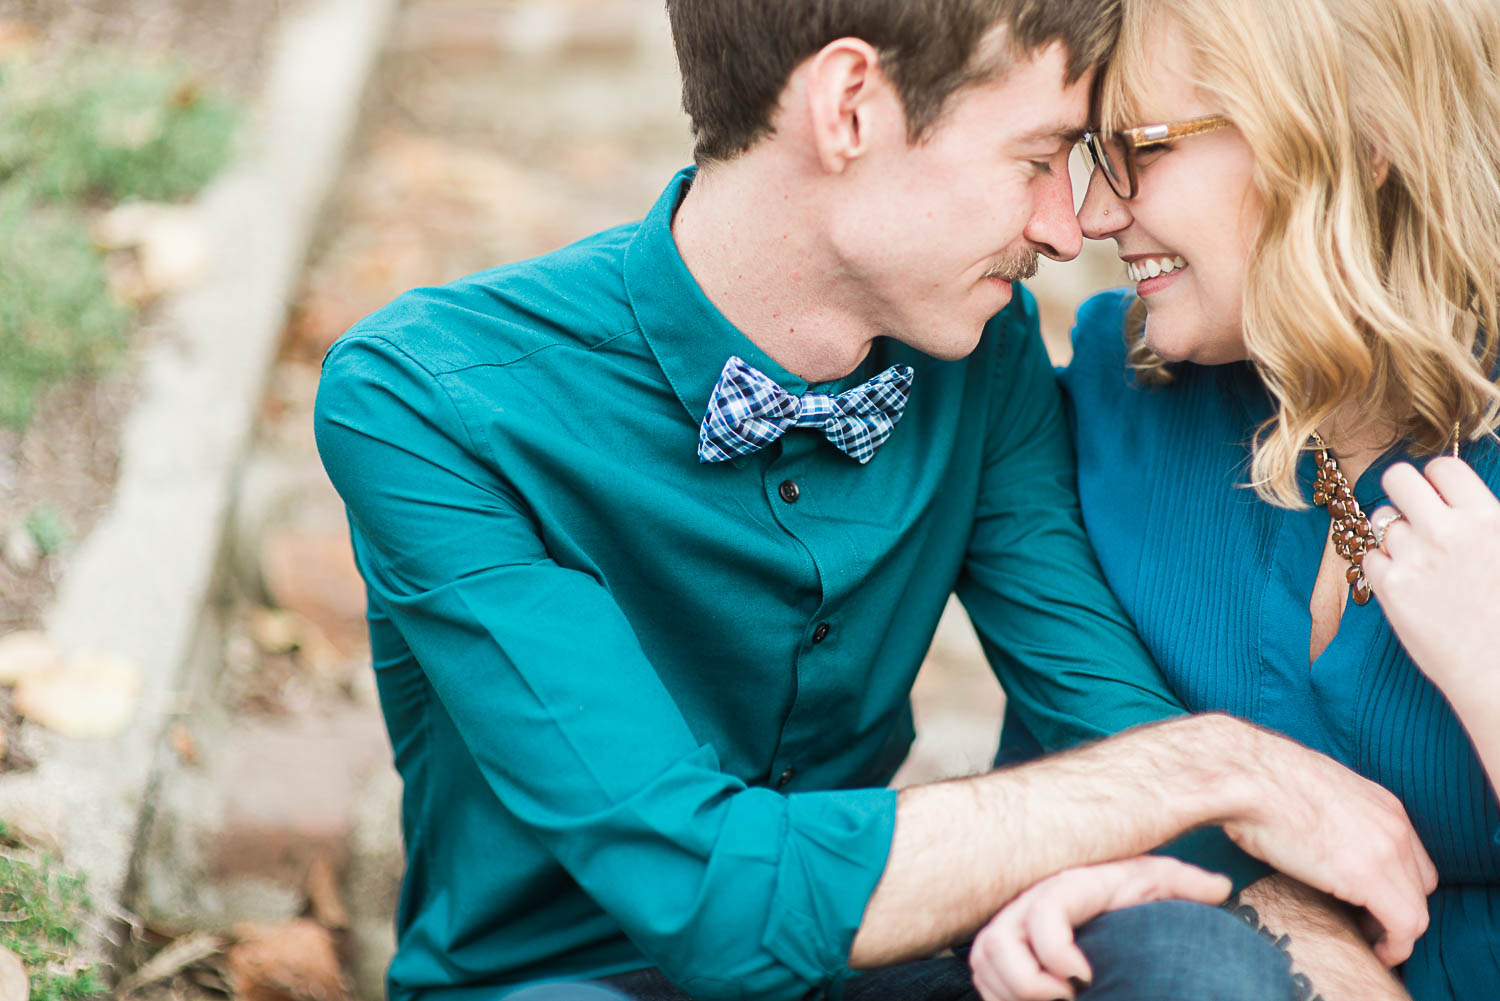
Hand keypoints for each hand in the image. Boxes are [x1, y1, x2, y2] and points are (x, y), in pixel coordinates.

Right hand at [968, 857, 1230, 1000]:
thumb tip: (1222, 886)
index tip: (1085, 979)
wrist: (1099, 894)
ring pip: (983, 963)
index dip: (1056, 950)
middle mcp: (1025, 905)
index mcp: (1064, 887)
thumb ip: (1183, 881)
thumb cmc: (1127, 889)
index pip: (1043, 914)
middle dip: (1025, 983)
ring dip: (1012, 994)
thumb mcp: (1154, 880)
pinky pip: (982, 978)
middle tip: (1065, 1000)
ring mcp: (1007, 927)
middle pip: (995, 944)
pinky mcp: (997, 950)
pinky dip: (1001, 997)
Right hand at [1212, 720, 1437, 965]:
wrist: (1245, 775)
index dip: (1395, 886)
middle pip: (1421, 885)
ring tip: (1367, 939)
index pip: (1412, 858)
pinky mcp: (1369, 877)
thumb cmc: (1259, 782)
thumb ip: (1331, 816)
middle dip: (1398, 907)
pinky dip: (1394, 947)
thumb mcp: (1312, 794)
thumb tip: (1316, 833)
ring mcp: (1387, 850)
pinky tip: (1374, 951)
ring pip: (1418, 909)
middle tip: (1365, 922)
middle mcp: (1395, 824)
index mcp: (1381, 803)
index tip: (1368, 903)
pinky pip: (1406, 927)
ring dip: (1395, 930)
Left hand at [1361, 457, 1499, 700]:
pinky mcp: (1390, 588)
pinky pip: (1369, 556)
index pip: (1442, 466)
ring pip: (1382, 521)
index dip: (1437, 479)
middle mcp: (1447, 532)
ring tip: (1419, 560)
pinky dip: (1382, 565)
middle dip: (1402, 491)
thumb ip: (1486, 519)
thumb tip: (1466, 501)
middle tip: (1412, 512)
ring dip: (1395, 535)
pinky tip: (1405, 582)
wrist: (1498, 670)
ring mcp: (1414, 559)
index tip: (1439, 494)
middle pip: (1397, 478)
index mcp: (1486, 518)